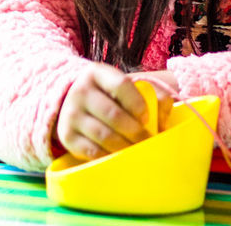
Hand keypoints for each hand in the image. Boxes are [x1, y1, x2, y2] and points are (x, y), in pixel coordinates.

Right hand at [54, 63, 176, 160]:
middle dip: (135, 131)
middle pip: (113, 115)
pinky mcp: (66, 136)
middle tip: (146, 140)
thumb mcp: (126, 86)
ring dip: (124, 146)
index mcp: (97, 73)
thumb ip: (154, 95)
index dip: (138, 103)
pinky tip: (119, 155)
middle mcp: (80, 91)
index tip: (146, 117)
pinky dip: (109, 156)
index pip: (121, 85)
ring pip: (103, 135)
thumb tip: (164, 119)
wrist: (73, 102)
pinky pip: (91, 151)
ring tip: (135, 150)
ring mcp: (71, 114)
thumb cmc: (110, 95)